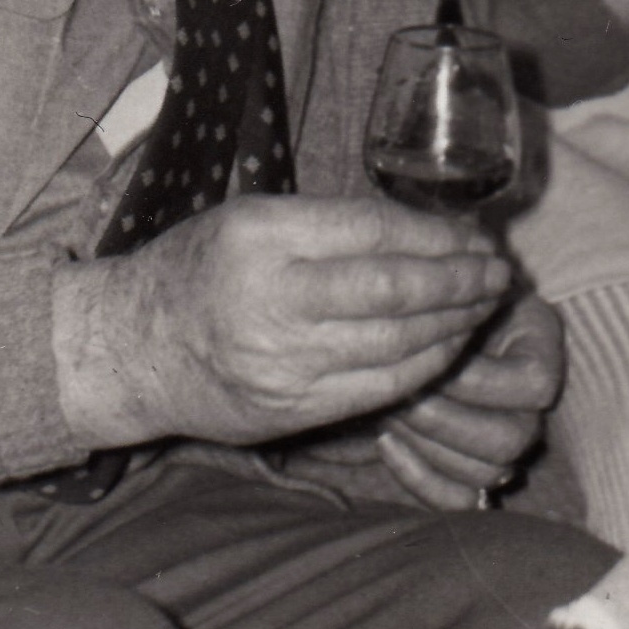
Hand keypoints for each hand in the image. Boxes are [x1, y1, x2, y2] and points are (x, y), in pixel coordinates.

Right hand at [53, 195, 515, 451]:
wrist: (130, 350)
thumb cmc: (196, 269)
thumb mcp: (251, 219)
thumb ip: (329, 223)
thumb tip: (428, 230)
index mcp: (263, 238)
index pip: (376, 232)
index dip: (438, 235)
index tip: (474, 235)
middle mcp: (274, 300)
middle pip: (396, 290)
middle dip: (462, 280)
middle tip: (498, 272)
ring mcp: (284, 363)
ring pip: (398, 343)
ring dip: (456, 323)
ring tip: (485, 304)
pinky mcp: (291, 410)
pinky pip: (381, 388)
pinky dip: (427, 364)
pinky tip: (450, 344)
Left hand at [372, 292, 565, 507]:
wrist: (418, 320)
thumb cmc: (437, 293)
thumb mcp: (455, 275)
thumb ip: (459, 290)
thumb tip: (449, 313)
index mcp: (541, 350)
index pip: (534, 385)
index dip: (479, 379)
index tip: (435, 358)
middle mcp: (534, 406)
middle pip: (510, 440)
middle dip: (444, 418)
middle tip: (403, 392)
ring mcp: (504, 442)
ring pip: (483, 474)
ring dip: (427, 444)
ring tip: (392, 409)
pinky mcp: (469, 472)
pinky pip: (457, 499)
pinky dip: (418, 478)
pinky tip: (386, 442)